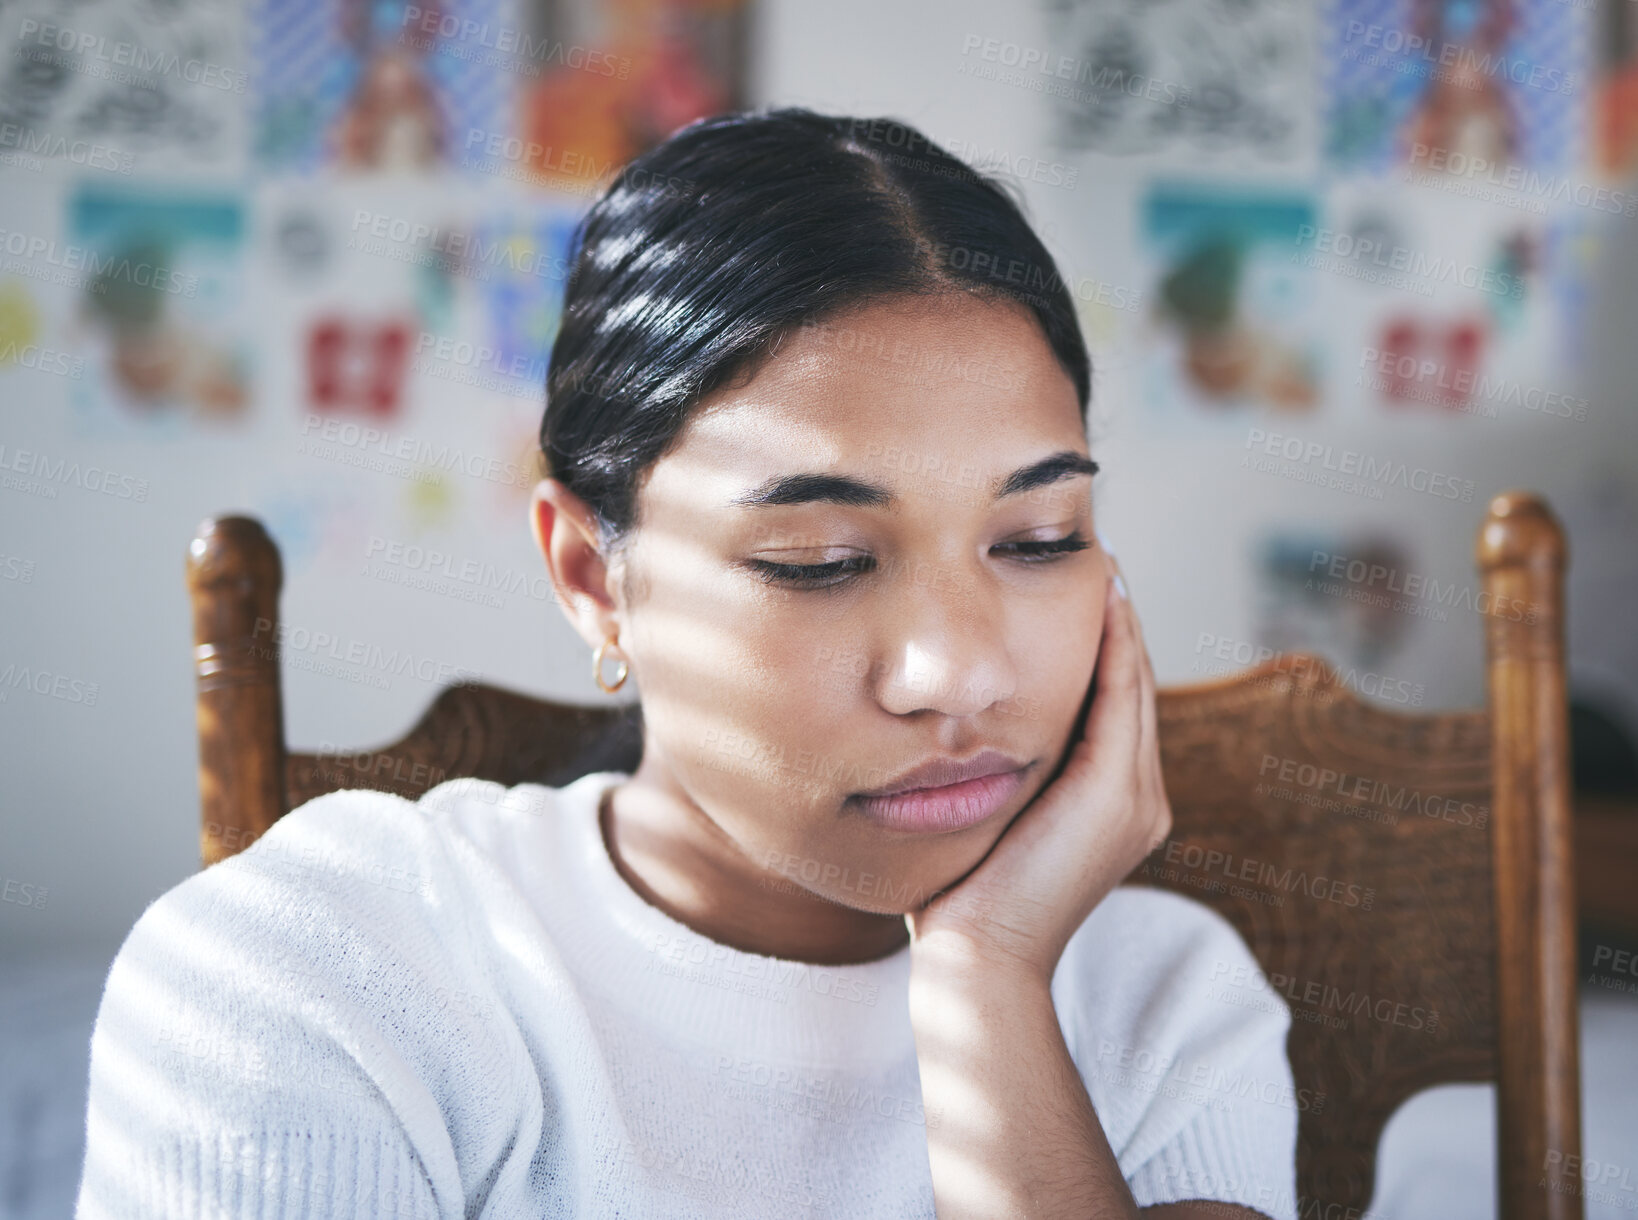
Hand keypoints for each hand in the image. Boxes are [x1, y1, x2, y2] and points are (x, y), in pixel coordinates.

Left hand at [904, 548, 1172, 985]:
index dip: (1099, 646)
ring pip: (1133, 683)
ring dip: (1119, 620)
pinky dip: (1114, 644)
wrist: (974, 958)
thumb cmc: (958, 896)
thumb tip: (950, 724)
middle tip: (1092, 556)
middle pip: (1131, 686)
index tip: (1073, 590)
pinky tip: (1100, 597)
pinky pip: (1121, 697)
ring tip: (1100, 563)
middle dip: (1113, 623)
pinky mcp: (1118, 795)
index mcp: (1112, 807)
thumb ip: (991, 770)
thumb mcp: (984, 816)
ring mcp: (1136, 799)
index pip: (1112, 706)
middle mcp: (1140, 800)